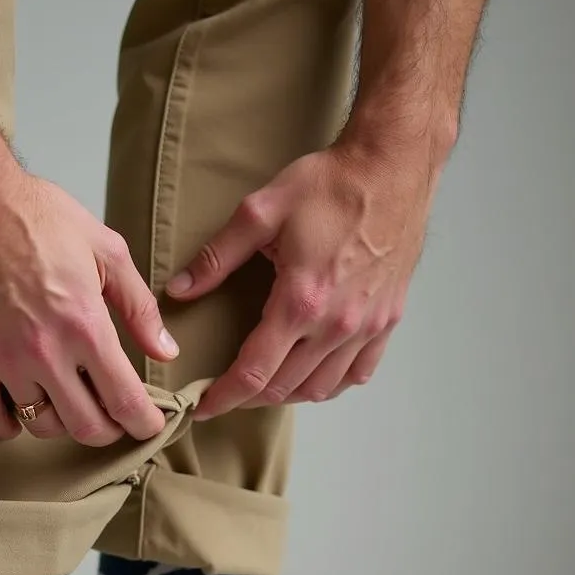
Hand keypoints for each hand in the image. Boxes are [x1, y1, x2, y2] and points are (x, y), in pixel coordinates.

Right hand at [0, 167, 178, 443]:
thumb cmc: (36, 215)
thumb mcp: (106, 250)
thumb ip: (139, 307)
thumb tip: (167, 351)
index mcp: (86, 324)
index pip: (125, 401)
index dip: (144, 424)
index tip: (149, 425)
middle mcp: (45, 351)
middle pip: (86, 428)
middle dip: (109, 429)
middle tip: (113, 416)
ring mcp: (3, 359)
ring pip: (41, 425)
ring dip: (61, 422)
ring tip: (67, 401)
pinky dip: (9, 424)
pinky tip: (22, 408)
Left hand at [167, 144, 434, 420]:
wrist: (393, 166)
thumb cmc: (330, 185)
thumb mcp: (260, 212)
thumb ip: (216, 257)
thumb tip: (180, 290)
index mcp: (300, 302)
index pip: (253, 373)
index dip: (223, 398)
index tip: (203, 408)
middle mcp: (335, 324)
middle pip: (283, 387)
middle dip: (247, 399)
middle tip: (226, 394)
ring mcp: (366, 326)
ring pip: (320, 388)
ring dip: (286, 394)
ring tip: (263, 385)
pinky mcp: (387, 320)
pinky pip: (358, 373)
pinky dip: (331, 383)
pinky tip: (313, 375)